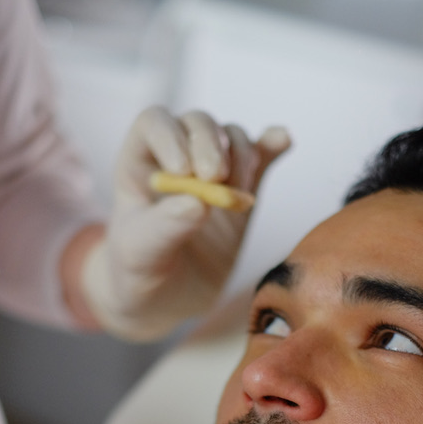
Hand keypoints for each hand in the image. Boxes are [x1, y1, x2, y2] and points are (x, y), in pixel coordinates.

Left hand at [80, 106, 290, 339]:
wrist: (167, 299)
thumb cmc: (141, 271)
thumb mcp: (140, 253)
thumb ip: (164, 226)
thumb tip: (199, 202)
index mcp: (140, 162)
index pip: (155, 124)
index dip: (170, 136)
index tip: (182, 170)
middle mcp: (177, 155)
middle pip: (198, 124)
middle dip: (210, 144)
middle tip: (215, 178)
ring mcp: (213, 170)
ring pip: (231, 138)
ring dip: (240, 156)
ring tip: (237, 195)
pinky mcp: (243, 188)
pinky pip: (260, 156)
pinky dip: (272, 146)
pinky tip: (282, 140)